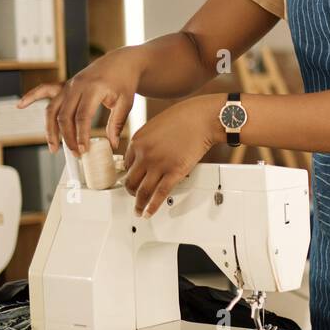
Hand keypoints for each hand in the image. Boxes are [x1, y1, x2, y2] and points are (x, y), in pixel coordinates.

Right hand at [17, 48, 143, 154]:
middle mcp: (77, 86)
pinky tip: (20, 105)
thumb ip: (117, 123)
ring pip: (53, 109)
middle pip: (64, 116)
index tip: (83, 149)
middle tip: (75, 153)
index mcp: (94, 88)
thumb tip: (113, 144)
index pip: (82, 116)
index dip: (80, 135)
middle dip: (67, 137)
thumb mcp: (126, 102)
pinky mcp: (65, 85)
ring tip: (54, 147)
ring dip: (51, 129)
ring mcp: (69, 85)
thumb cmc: (124, 82)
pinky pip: (45, 90)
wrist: (121, 62)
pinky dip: (32, 97)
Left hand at [122, 95, 222, 216]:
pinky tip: (148, 212)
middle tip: (134, 195)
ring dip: (138, 203)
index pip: (126, 164)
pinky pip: (160, 194)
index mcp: (137, 141)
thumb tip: (148, 154)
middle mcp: (144, 154)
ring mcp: (158, 165)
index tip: (133, 178)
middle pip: (131, 180)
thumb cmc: (185, 117)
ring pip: (142, 191)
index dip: (130, 173)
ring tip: (138, 209)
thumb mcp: (156, 125)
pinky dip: (152, 207)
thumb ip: (148, 141)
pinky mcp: (174, 173)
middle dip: (131, 190)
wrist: (203, 119)